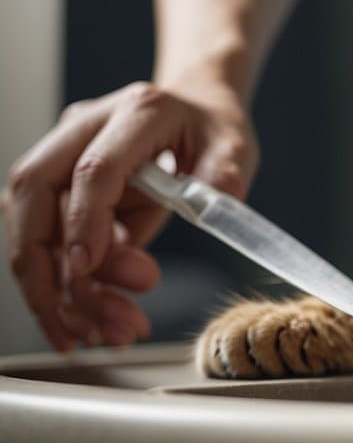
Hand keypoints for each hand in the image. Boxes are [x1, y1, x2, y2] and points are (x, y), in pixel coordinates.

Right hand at [2, 79, 257, 350]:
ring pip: (27, 225)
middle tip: (89, 324)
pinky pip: (40, 239)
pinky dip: (57, 287)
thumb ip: (223, 177)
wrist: (194, 108)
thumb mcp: (236, 148)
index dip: (84, 221)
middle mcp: (84, 127)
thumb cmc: (213, 130)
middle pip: (33, 195)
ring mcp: (61, 153)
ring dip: (53, 290)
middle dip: (49, 270)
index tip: (86, 271)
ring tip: (100, 334)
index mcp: (136, 112)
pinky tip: (85, 324)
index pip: (94, 169)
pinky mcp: (54, 185)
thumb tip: (209, 206)